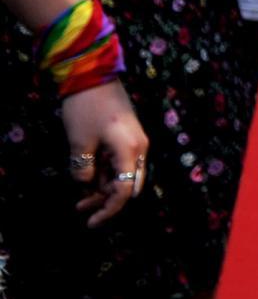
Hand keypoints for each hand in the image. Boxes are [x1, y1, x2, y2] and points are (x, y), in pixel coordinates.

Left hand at [61, 79, 147, 225]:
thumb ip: (83, 170)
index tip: (90, 223)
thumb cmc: (88, 109)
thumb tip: (85, 184)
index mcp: (130, 152)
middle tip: (80, 209)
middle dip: (105, 201)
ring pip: (122, 175)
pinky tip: (87, 176)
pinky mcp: (126, 136)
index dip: (108, 210)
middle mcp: (138, 150)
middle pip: (127, 186)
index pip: (123, 192)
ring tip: (79, 197)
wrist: (94, 75)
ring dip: (102, 188)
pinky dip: (103, 174)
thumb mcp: (80, 143)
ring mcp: (134, 142)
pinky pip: (118, 163)